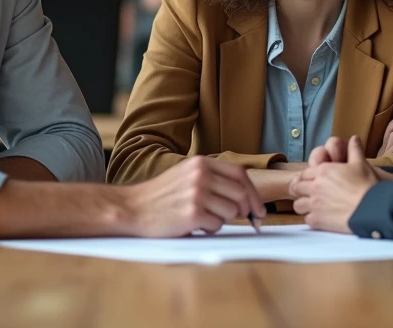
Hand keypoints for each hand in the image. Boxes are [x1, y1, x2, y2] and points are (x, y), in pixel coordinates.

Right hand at [125, 156, 265, 236]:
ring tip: (205, 219)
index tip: (259, 208)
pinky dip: (210, 229)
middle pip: (241, 193)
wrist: (132, 208)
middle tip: (242, 220)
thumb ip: (212, 179)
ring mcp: (196, 193)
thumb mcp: (186, 175)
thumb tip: (245, 196)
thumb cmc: (161, 196)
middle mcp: (200, 174)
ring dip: (223, 220)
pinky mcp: (192, 213)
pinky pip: (217, 225)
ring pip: (231, 211)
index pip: (240, 174)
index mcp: (201, 162)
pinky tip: (195, 225)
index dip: (253, 193)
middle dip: (244, 210)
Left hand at [290, 136, 382, 231]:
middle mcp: (314, 186)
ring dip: (304, 205)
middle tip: (313, 194)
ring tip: (315, 207)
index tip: (314, 182)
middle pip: (297, 188)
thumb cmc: (367, 185)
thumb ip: (354, 150)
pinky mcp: (317, 221)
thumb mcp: (361, 164)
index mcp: (323, 171)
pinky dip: (312, 219)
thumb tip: (354, 138)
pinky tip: (322, 218)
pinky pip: (306, 220)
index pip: (305, 173)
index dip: (308, 178)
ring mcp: (314, 204)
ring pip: (298, 205)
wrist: (373, 209)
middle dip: (303, 190)